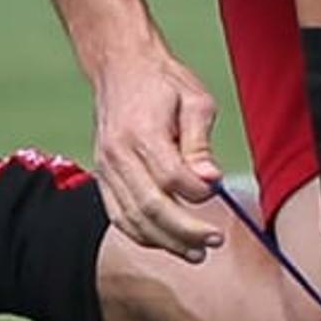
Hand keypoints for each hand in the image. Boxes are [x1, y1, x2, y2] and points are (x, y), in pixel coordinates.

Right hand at [90, 49, 225, 261]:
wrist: (122, 67)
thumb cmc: (162, 82)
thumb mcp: (195, 100)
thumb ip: (200, 144)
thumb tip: (209, 180)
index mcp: (142, 133)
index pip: (170, 177)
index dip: (197, 192)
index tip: (217, 191)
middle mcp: (118, 154)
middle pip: (149, 206)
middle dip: (183, 231)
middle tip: (212, 241)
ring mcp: (106, 168)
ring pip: (131, 219)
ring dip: (164, 242)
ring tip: (194, 253)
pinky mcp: (102, 176)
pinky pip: (118, 216)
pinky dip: (141, 234)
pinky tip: (165, 242)